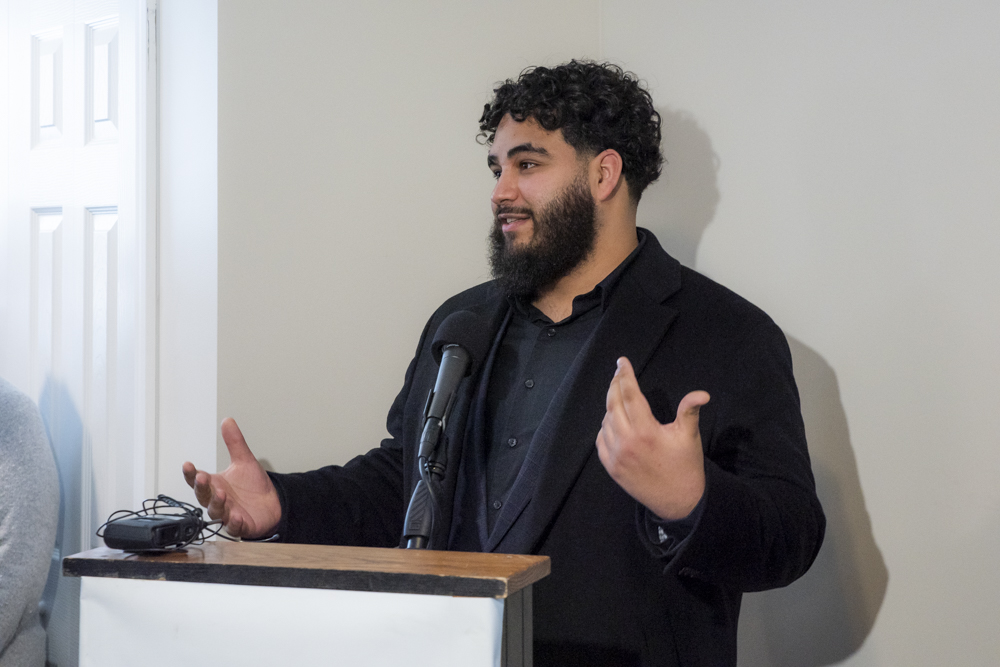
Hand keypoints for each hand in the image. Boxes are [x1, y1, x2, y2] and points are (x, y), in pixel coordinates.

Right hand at [182, 418, 281, 537]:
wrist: (272, 503)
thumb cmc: (253, 486)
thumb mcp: (244, 461)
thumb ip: (235, 443)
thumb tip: (227, 420)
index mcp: (215, 485)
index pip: (197, 479)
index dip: (191, 473)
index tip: (187, 464)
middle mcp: (218, 500)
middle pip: (203, 496)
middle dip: (201, 488)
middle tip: (202, 478)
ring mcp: (228, 514)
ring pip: (216, 512)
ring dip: (217, 504)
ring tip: (221, 495)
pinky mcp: (241, 526)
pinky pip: (235, 527)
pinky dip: (234, 523)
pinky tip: (237, 517)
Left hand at [596, 357, 709, 519]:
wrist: (678, 501)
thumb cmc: (686, 466)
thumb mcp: (690, 436)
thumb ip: (689, 411)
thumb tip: (702, 394)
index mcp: (646, 431)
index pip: (630, 395)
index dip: (625, 376)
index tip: (622, 362)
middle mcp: (626, 442)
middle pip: (613, 404)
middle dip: (615, 385)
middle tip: (619, 373)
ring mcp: (616, 456)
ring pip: (606, 421)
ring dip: (611, 406)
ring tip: (621, 397)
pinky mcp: (611, 468)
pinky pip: (601, 440)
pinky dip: (605, 427)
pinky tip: (614, 422)